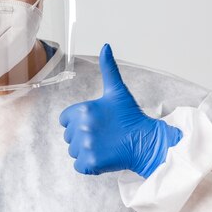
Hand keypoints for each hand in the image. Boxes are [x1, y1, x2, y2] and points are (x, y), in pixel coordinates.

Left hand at [59, 44, 181, 177]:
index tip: (95, 122)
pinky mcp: (92, 163)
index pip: (65, 120)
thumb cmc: (131, 116)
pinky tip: (104, 156)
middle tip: (103, 134)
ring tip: (105, 144)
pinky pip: (80, 166)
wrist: (146, 142)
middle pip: (69, 136)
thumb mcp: (117, 90)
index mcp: (83, 110)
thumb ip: (108, 68)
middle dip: (83, 137)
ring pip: (74, 151)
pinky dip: (90, 165)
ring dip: (86, 151)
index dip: (78, 122)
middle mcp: (81, 127)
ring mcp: (86, 146)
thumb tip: (105, 45)